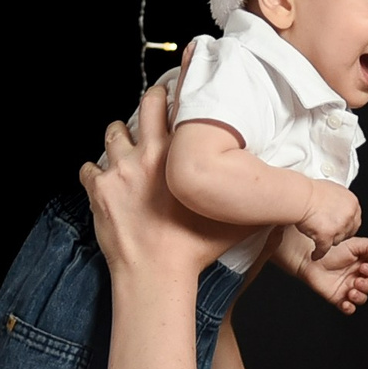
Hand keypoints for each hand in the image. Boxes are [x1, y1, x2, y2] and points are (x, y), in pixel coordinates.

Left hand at [81, 81, 248, 278]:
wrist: (156, 274)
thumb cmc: (194, 251)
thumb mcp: (235, 222)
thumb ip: (255, 204)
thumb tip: (279, 197)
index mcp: (180, 155)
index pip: (179, 106)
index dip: (179, 96)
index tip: (180, 94)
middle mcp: (148, 155)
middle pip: (146, 104)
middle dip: (151, 101)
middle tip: (155, 104)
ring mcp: (120, 170)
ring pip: (113, 133)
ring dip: (119, 135)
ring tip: (125, 142)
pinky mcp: (99, 190)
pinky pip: (89, 169)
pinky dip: (94, 172)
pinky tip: (102, 179)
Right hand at [293, 181, 363, 259]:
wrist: (299, 197)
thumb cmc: (309, 192)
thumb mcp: (331, 189)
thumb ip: (339, 200)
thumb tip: (338, 204)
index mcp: (352, 202)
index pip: (356, 219)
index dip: (347, 225)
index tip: (340, 227)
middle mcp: (349, 214)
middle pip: (349, 232)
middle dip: (339, 234)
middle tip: (330, 234)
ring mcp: (340, 226)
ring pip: (337, 241)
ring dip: (329, 242)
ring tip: (320, 240)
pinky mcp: (327, 236)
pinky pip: (324, 249)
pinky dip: (318, 253)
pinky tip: (315, 254)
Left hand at [296, 235, 367, 313]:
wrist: (309, 259)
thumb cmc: (329, 251)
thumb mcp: (352, 243)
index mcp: (363, 264)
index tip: (363, 267)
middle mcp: (357, 277)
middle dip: (367, 285)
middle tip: (357, 280)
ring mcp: (348, 288)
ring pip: (362, 298)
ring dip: (360, 296)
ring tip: (351, 291)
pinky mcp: (338, 298)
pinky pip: (349, 308)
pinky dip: (349, 308)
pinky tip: (346, 303)